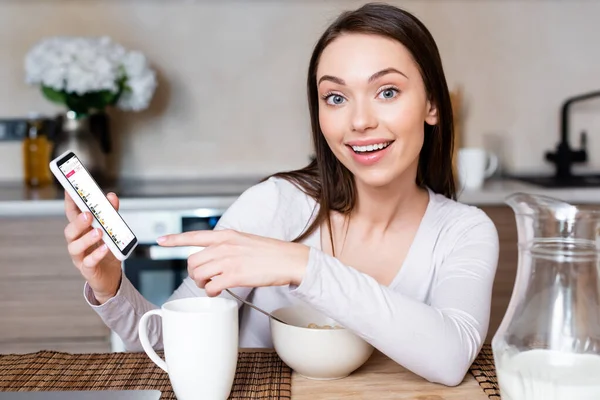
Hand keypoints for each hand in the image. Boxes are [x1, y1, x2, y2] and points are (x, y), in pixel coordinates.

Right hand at [63, 190, 122, 303]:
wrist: (111, 277)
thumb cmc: (107, 251)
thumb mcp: (111, 231)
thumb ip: (111, 214)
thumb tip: (111, 197)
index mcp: (81, 231)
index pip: (72, 215)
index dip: (70, 203)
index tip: (70, 190)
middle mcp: (77, 243)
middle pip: (70, 231)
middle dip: (77, 222)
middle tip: (88, 215)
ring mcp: (80, 257)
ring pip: (75, 247)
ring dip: (86, 238)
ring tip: (99, 232)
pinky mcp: (88, 270)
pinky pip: (89, 262)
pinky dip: (96, 255)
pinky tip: (105, 248)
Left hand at [157, 229, 309, 296]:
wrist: (288, 259)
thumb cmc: (270, 253)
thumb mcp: (245, 241)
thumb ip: (227, 246)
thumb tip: (214, 258)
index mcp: (226, 235)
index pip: (194, 235)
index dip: (175, 239)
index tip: (161, 240)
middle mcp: (224, 246)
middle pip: (192, 261)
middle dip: (194, 273)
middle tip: (205, 279)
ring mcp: (228, 260)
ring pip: (198, 275)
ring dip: (202, 284)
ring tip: (214, 285)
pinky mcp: (235, 275)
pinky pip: (210, 287)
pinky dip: (212, 292)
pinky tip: (220, 290)